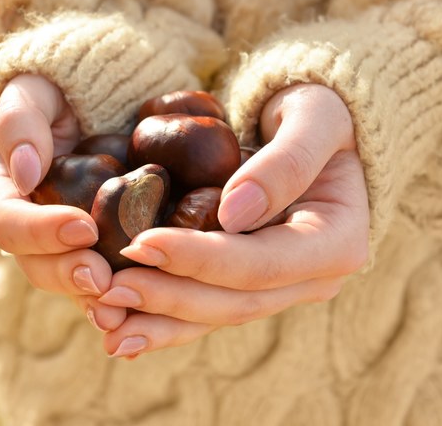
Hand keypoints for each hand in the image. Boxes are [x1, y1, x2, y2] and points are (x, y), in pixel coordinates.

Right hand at [0, 74, 126, 331]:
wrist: (87, 102)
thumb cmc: (53, 93)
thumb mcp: (31, 92)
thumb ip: (20, 123)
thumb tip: (25, 170)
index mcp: (3, 193)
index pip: (8, 222)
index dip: (40, 231)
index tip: (82, 227)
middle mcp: (28, 227)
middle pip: (38, 264)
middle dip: (69, 274)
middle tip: (103, 276)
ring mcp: (63, 244)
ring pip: (71, 281)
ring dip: (95, 297)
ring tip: (124, 302)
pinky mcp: (98, 250)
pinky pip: (106, 282)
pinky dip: (123, 298)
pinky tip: (146, 305)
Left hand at [97, 84, 369, 357]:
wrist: (320, 127)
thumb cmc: (320, 111)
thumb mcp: (315, 117)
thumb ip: (286, 163)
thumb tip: (234, 214)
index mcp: (336, 242)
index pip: (259, 263)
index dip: (199, 259)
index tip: (140, 243)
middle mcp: (311, 278)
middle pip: (233, 301)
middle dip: (168, 297)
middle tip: (107, 289)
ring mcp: (281, 286)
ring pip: (215, 315)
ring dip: (158, 321)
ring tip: (105, 320)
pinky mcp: (251, 283)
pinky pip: (206, 307)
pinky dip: (164, 319)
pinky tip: (122, 331)